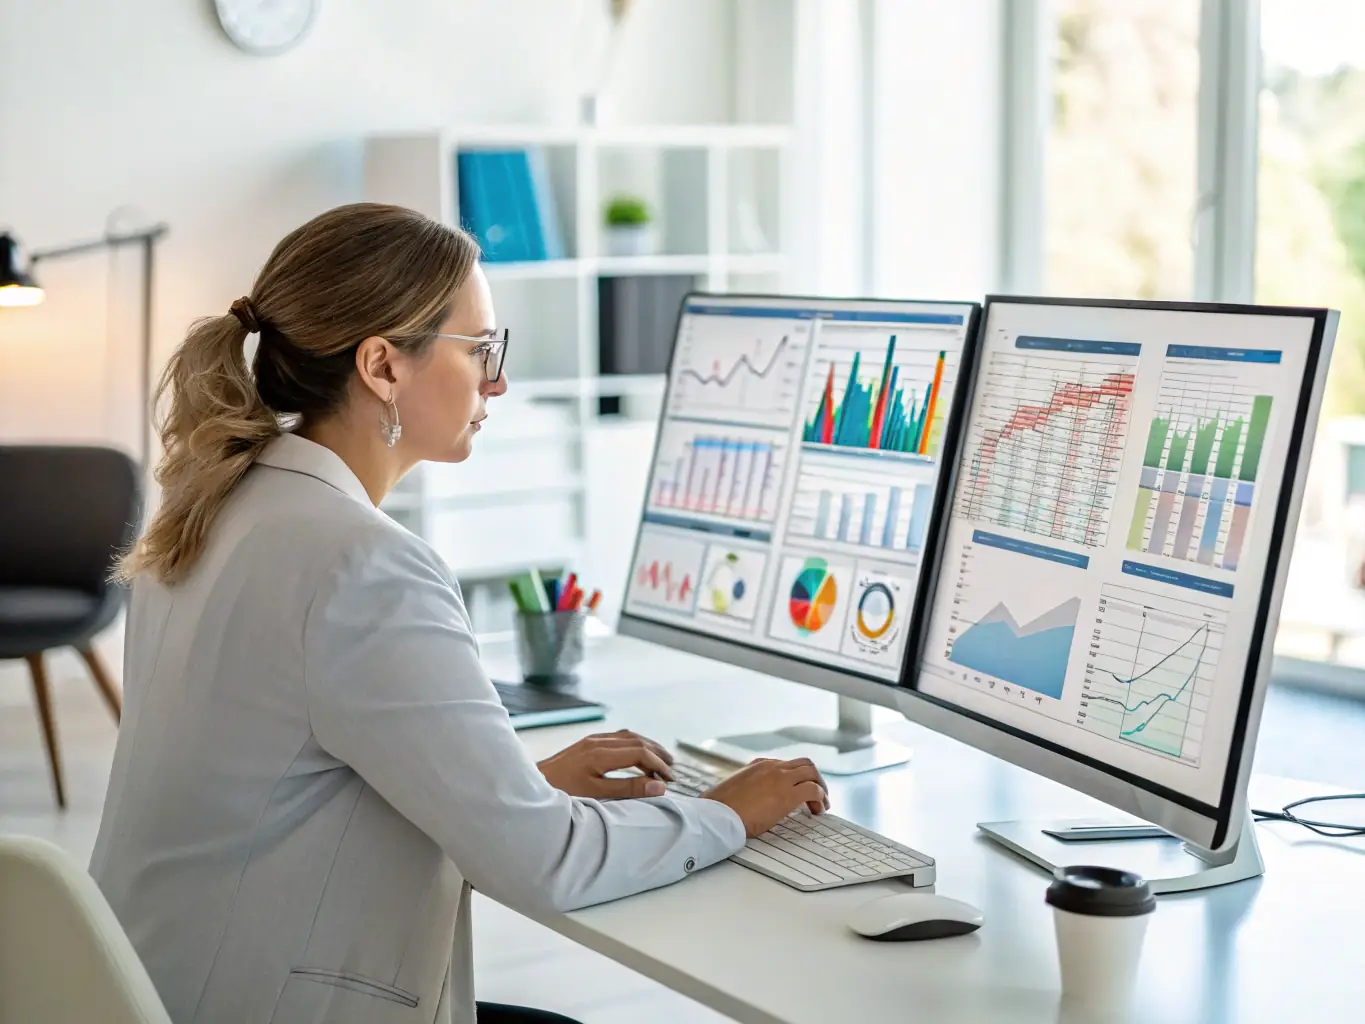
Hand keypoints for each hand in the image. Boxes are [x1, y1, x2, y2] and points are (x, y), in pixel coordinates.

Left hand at [537, 729, 674, 799]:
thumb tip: (658, 786)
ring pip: (628, 736)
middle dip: (657, 754)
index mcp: (600, 753)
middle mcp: (597, 741)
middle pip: (637, 740)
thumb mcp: (596, 794)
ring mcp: (591, 740)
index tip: (669, 780)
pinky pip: (617, 738)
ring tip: (660, 761)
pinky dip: (634, 745)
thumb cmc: (560, 792)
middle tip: (671, 770)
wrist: (531, 784)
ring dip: (647, 747)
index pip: (639, 752)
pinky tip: (636, 755)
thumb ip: (628, 788)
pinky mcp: (586, 743)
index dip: (658, 765)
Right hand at [700, 758, 828, 836]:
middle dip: (815, 778)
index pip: (785, 764)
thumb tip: (745, 800)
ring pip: (812, 773)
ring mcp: (780, 778)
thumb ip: (745, 789)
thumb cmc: (719, 808)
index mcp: (758, 765)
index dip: (797, 777)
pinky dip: (820, 798)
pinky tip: (818, 810)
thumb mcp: (733, 790)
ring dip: (821, 787)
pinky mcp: (787, 794)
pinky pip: (813, 790)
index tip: (799, 788)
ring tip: (822, 803)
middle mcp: (772, 767)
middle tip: (818, 794)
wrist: (716, 815)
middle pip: (805, 764)